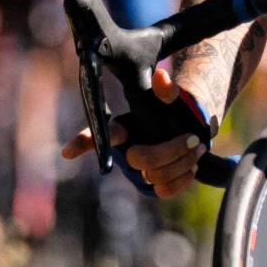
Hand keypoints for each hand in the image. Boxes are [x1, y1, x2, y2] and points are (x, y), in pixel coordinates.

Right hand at [59, 65, 209, 198]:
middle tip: (192, 139)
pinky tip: (192, 165)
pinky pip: (165, 190)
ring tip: (198, 147)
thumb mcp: (173, 100)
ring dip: (183, 161)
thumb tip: (161, 76)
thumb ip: (167, 91)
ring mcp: (138, 173)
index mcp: (124, 129)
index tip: (68, 151)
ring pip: (156, 176)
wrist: (195, 132)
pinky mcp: (153, 188)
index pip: (100, 134)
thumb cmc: (177, 113)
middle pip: (140, 159)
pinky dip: (184, 178)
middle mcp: (126, 152)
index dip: (83, 142)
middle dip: (171, 149)